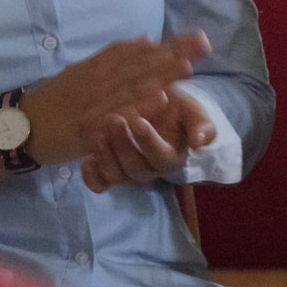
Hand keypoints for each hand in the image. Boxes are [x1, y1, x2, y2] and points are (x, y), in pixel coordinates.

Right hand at [19, 34, 208, 166]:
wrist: (23, 126)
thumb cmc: (57, 100)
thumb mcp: (83, 72)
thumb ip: (113, 58)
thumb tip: (146, 40)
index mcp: (99, 65)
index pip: (140, 51)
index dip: (169, 45)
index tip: (198, 38)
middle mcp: (99, 80)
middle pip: (141, 65)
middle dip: (174, 55)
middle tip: (203, 45)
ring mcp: (96, 103)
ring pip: (133, 87)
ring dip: (161, 76)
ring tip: (188, 68)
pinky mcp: (92, 127)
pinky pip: (119, 116)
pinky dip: (140, 107)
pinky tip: (159, 101)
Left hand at [81, 88, 216, 191]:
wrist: (153, 103)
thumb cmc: (174, 106)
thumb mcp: (191, 109)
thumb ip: (200, 123)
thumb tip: (200, 143)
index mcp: (171, 157)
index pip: (162, 157)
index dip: (149, 142)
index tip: (138, 121)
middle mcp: (149, 169)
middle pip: (136, 170)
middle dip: (123, 147)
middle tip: (113, 120)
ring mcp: (128, 172)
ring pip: (116, 176)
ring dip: (106, 157)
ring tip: (97, 134)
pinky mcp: (109, 171)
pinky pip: (100, 183)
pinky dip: (91, 176)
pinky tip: (86, 160)